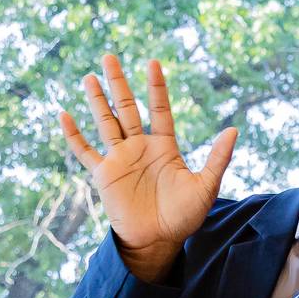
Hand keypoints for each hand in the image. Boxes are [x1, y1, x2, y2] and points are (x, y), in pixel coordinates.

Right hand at [59, 54, 237, 281]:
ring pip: (105, 123)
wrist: (158, 240)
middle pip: (126, 108)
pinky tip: (65, 116)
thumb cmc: (184, 216)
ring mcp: (120, 159)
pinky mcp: (104, 174)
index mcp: (164, 147)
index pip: (159, 110)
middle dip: (118, 83)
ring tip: (89, 77)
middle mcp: (140, 148)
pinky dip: (74, 135)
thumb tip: (234, 130)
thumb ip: (217, 158)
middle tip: (109, 57)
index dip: (156, 87)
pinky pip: (85, 152)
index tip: (152, 63)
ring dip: (97, 101)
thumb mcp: (206, 186)